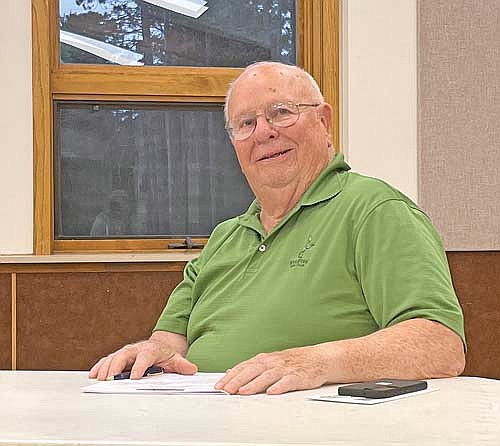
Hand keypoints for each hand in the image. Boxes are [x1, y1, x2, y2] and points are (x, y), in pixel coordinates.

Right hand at [89, 337, 196, 380]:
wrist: (158, 348)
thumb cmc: (164, 355)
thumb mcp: (175, 359)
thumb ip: (182, 365)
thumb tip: (192, 369)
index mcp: (151, 350)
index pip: (145, 357)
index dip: (140, 366)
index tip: (134, 376)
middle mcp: (136, 350)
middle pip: (125, 355)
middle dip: (117, 366)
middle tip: (110, 378)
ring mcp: (126, 353)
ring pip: (114, 357)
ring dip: (106, 367)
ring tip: (99, 378)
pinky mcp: (118, 357)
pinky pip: (107, 360)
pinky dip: (99, 367)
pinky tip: (93, 374)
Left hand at [214, 346, 328, 394]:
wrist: (318, 358)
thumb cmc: (293, 361)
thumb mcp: (269, 361)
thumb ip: (250, 367)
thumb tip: (230, 371)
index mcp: (264, 359)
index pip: (243, 367)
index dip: (230, 376)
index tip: (219, 385)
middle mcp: (272, 362)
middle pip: (251, 370)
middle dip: (237, 380)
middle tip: (226, 390)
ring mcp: (285, 369)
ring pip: (266, 376)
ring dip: (253, 384)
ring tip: (243, 392)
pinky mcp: (298, 376)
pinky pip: (287, 381)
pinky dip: (279, 386)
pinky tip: (272, 392)